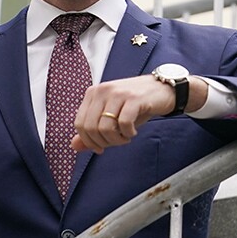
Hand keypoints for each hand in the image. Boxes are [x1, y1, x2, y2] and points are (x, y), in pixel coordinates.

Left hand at [71, 74, 206, 152]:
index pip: (79, 124)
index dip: (89, 141)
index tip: (101, 147)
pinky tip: (133, 131)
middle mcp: (102, 90)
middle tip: (116, 142)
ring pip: (106, 128)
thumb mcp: (111, 117)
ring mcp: (117, 93)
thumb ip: (91, 131)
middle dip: (103, 142)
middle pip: (90, 128)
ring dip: (116, 140)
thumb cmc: (135, 105)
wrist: (162, 89)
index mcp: (92, 93)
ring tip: (126, 137)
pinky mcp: (133, 98)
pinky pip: (124, 124)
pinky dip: (128, 134)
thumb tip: (74, 146)